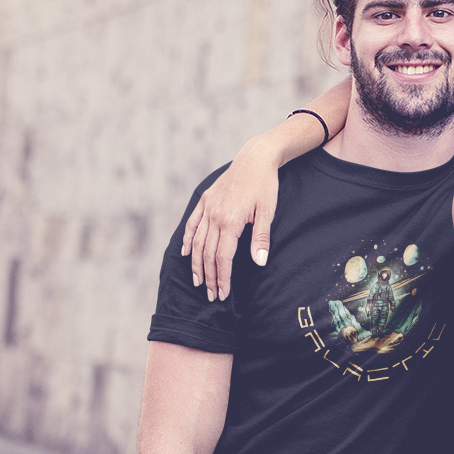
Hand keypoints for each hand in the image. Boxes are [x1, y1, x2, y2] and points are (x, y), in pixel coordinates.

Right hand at [182, 144, 280, 301]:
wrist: (255, 158)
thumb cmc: (265, 185)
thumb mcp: (268, 211)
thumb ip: (261, 238)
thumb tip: (260, 262)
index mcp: (230, 221)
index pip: (222, 257)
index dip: (222, 278)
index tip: (223, 293)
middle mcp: (214, 216)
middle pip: (207, 253)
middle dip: (209, 277)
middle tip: (211, 295)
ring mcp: (207, 207)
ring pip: (196, 242)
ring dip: (196, 264)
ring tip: (197, 281)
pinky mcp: (205, 200)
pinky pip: (192, 224)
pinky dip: (187, 239)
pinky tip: (185, 253)